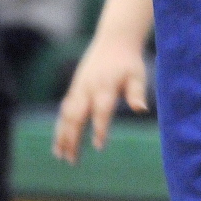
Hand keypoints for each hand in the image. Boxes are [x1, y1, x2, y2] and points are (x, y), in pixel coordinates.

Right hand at [52, 36, 148, 163]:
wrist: (114, 39)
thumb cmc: (128, 61)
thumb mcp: (137, 74)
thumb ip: (137, 92)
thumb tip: (141, 109)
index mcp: (105, 86)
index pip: (101, 111)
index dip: (99, 128)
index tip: (99, 145)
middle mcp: (88, 88)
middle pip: (77, 116)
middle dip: (72, 138)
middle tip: (71, 160)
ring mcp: (79, 87)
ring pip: (66, 114)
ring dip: (61, 134)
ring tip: (59, 155)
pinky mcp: (75, 87)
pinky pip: (65, 108)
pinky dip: (61, 124)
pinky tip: (59, 140)